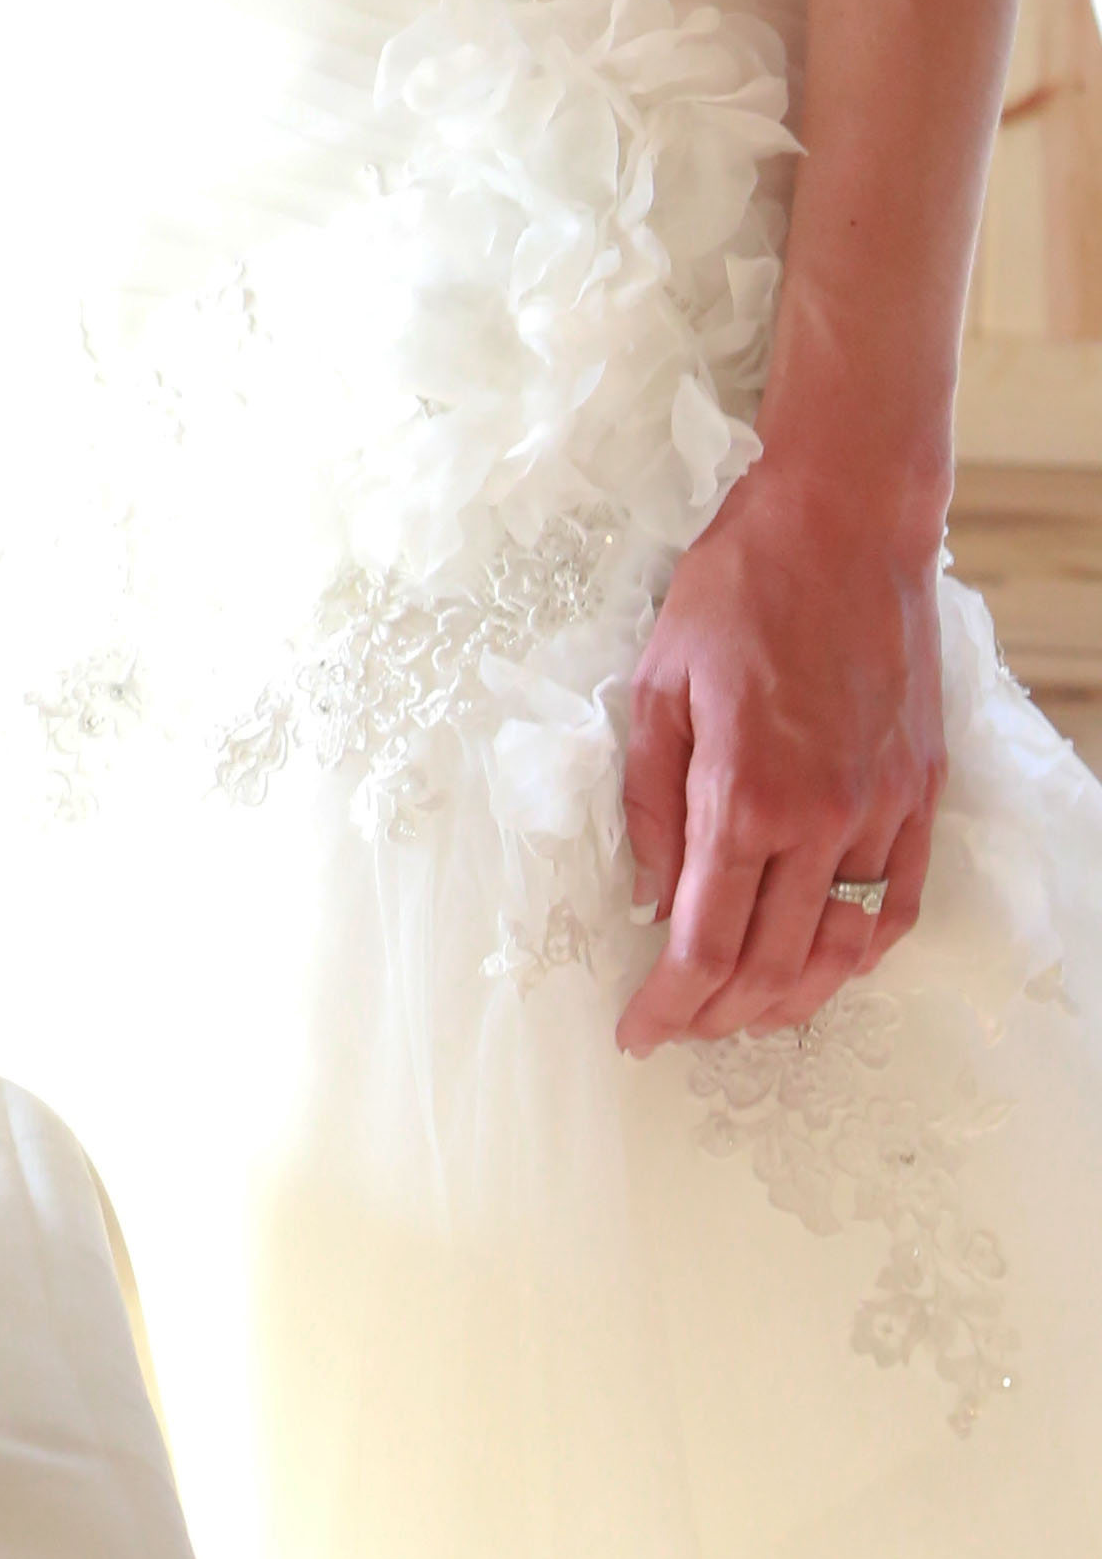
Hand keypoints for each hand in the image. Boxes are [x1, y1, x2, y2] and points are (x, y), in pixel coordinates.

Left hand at [615, 450, 945, 1054]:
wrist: (842, 524)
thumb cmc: (738, 588)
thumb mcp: (658, 682)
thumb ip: (651, 798)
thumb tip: (650, 891)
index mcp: (743, 793)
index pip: (704, 941)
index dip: (670, 1004)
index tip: (638, 1034)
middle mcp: (821, 819)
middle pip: (772, 964)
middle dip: (719, 1015)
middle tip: (681, 1026)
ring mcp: (881, 810)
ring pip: (840, 948)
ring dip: (790, 996)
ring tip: (743, 1011)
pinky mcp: (919, 792)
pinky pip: (898, 902)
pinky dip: (863, 949)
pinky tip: (830, 962)